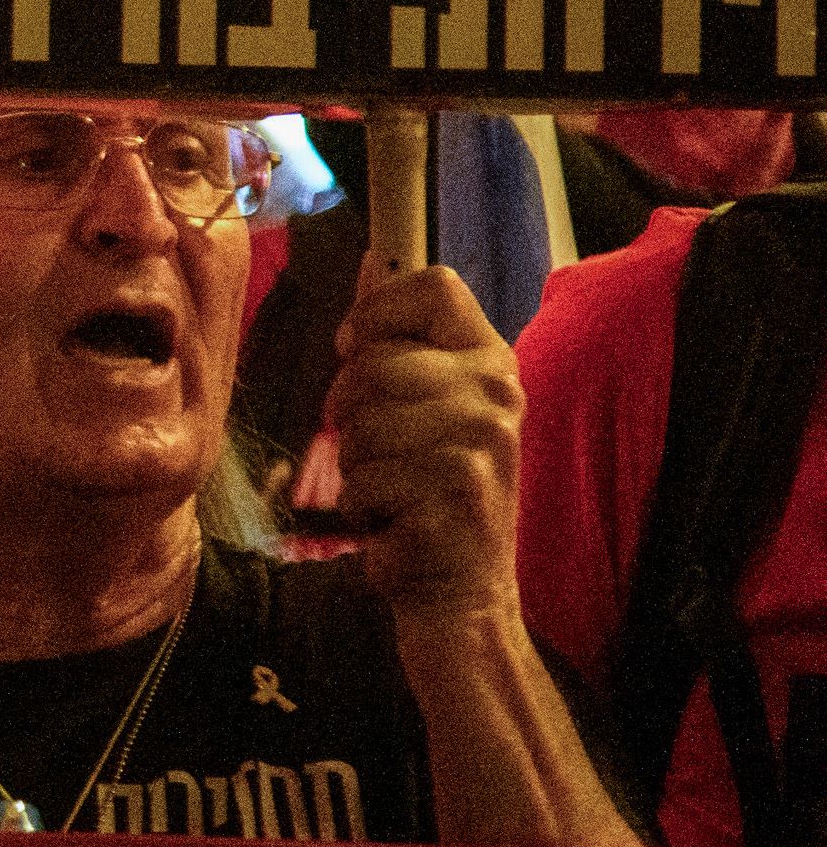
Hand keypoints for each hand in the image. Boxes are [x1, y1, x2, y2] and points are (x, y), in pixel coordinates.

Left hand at [327, 263, 522, 631]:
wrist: (460, 590)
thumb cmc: (426, 492)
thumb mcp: (422, 407)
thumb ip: (397, 341)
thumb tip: (371, 256)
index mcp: (490, 360)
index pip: (433, 285)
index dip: (374, 311)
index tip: (355, 349)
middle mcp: (498, 393)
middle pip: (373, 362)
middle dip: (347, 410)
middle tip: (375, 448)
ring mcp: (484, 443)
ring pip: (361, 425)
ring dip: (355, 466)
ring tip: (392, 488)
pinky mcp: (460, 494)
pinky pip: (364, 480)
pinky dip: (361, 508)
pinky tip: (397, 522)